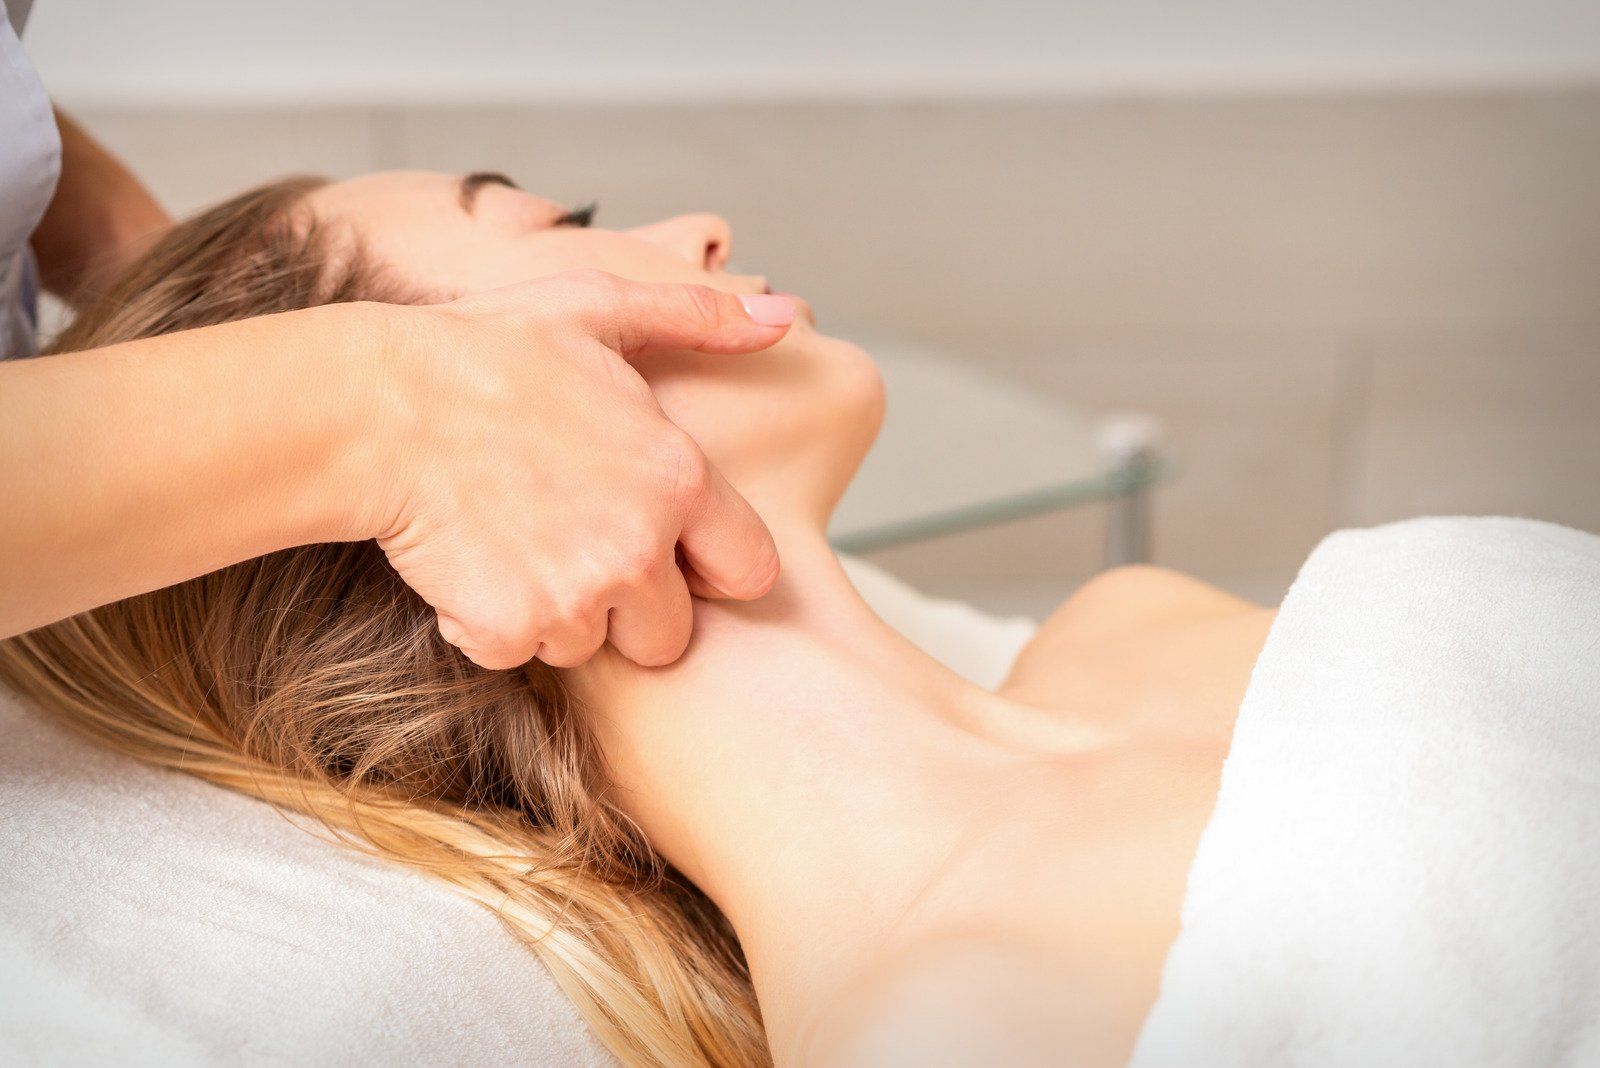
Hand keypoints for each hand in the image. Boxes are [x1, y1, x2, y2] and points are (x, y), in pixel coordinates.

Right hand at [359, 270, 796, 670]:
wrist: (375, 406)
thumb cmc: (483, 349)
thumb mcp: (598, 308)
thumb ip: (700, 320)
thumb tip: (786, 319)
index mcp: (676, 479)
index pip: (749, 571)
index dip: (709, 567)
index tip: (671, 551)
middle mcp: (638, 548)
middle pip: (668, 632)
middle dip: (629, 606)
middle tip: (571, 544)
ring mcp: (574, 596)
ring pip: (588, 645)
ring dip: (557, 612)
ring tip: (514, 538)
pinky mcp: (509, 628)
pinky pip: (517, 654)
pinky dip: (492, 624)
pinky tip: (471, 562)